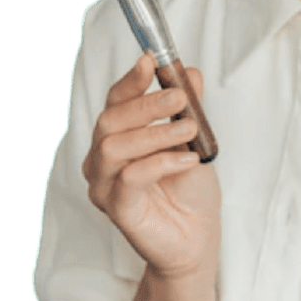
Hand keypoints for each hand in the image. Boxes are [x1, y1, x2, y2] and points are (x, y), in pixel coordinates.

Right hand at [82, 52, 220, 277]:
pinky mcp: (116, 209)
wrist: (198, 238)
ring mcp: (104, 186)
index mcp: (116, 138)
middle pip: (109, 121)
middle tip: (180, 99)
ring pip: (113, 146)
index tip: (151, 62)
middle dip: (146, 105)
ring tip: (190, 130)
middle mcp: (102, 161)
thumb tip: (189, 72)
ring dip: (155, 133)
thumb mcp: (194, 141)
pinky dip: (162, 162)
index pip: (114, 102)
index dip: (130, 80)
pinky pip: (130, 178)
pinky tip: (189, 161)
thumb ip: (187, 108)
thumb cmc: (190, 192)